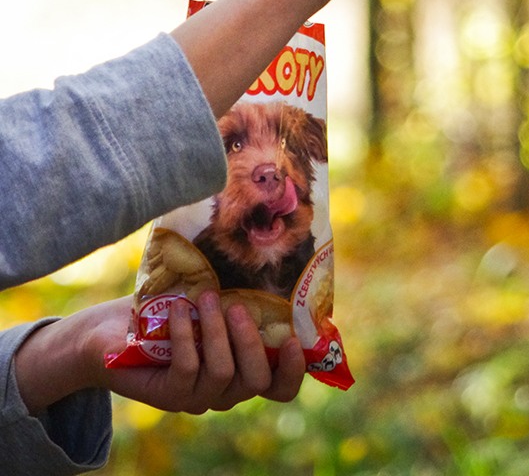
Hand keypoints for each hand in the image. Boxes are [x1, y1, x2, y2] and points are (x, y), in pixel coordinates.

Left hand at [15, 293, 305, 416]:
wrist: (111, 331)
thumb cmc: (169, 308)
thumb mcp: (211, 302)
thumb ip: (239, 295)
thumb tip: (269, 255)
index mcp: (243, 370)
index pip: (279, 388)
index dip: (293, 370)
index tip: (293, 338)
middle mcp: (225, 392)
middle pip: (256, 380)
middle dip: (251, 340)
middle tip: (237, 305)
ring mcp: (196, 397)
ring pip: (224, 374)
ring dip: (217, 332)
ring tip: (207, 299)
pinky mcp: (167, 396)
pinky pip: (188, 369)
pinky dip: (186, 336)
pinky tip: (179, 311)